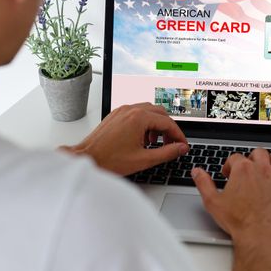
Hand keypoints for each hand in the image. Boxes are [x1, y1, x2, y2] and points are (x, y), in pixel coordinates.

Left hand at [60, 103, 188, 174]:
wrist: (87, 159)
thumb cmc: (109, 160)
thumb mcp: (144, 159)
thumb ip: (167, 152)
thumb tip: (181, 148)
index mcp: (138, 118)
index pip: (168, 122)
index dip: (178, 135)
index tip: (182, 145)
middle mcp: (130, 110)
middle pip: (160, 113)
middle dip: (168, 128)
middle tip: (171, 144)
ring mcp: (122, 111)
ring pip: (148, 111)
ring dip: (156, 125)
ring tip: (155, 143)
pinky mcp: (115, 115)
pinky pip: (136, 113)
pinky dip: (144, 123)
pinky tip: (142, 139)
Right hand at [191, 148, 270, 241]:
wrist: (259, 235)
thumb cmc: (238, 221)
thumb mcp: (213, 201)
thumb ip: (204, 183)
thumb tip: (197, 172)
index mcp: (243, 169)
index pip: (235, 157)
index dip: (229, 165)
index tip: (228, 175)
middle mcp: (261, 169)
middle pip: (258, 152)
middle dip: (250, 158)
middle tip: (246, 171)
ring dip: (269, 160)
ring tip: (262, 169)